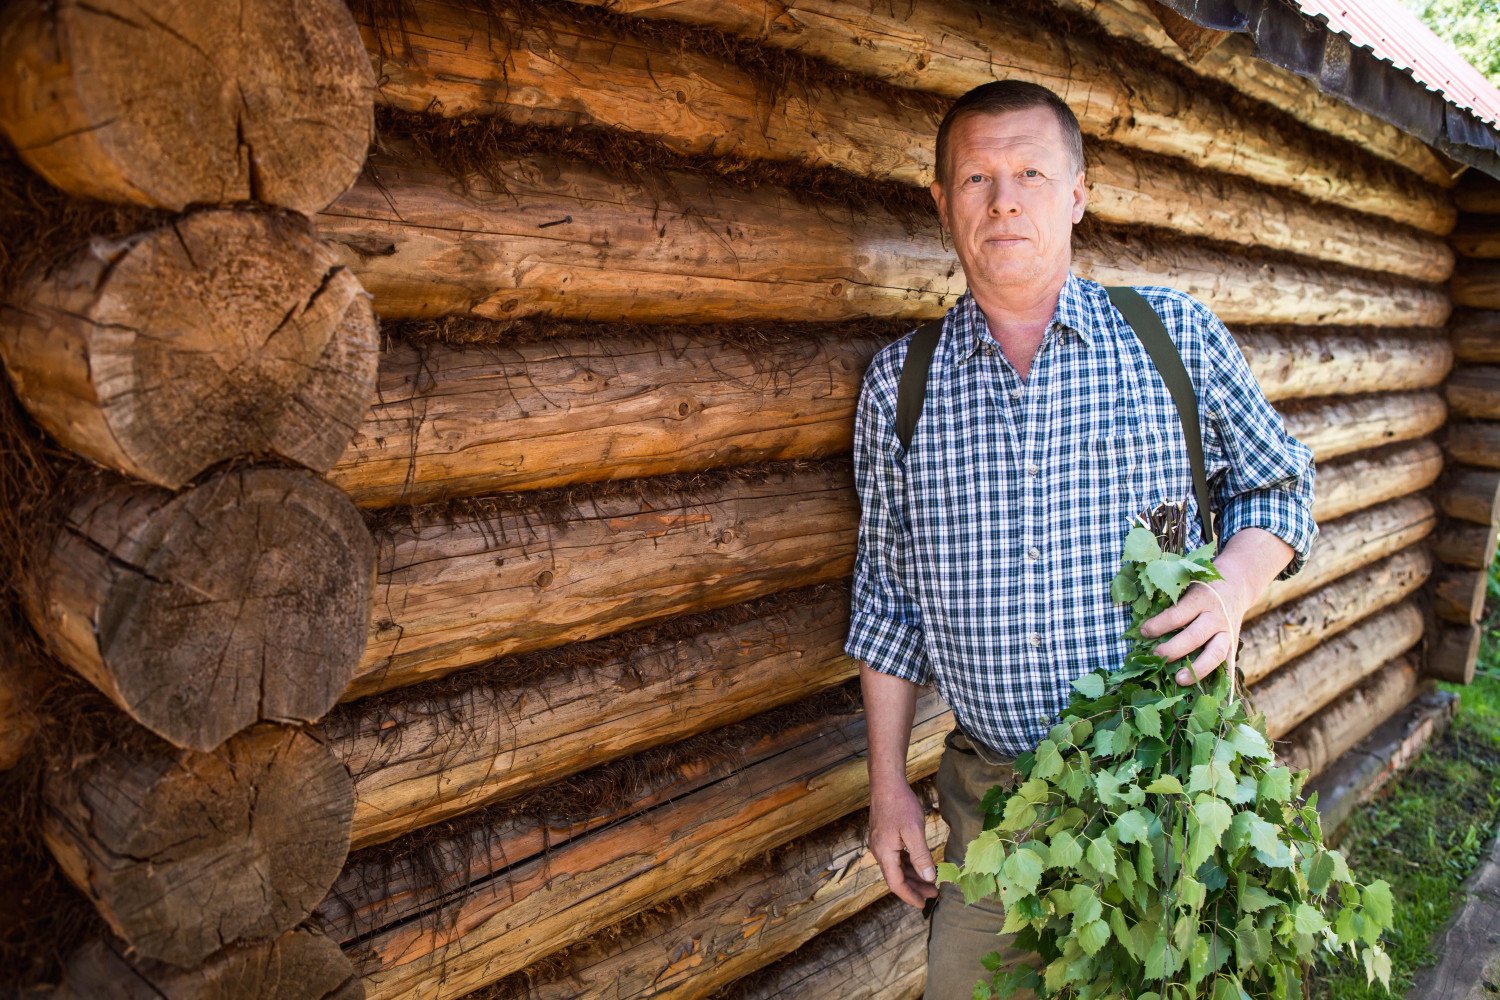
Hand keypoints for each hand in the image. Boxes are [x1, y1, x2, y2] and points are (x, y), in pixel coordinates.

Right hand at [868, 782, 938, 906]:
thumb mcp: (914, 831)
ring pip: (897, 868)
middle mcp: (880, 851)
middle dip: (914, 888)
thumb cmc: (900, 804)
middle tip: (934, 894)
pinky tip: (920, 865)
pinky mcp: (885, 837)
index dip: (910, 896)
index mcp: (885, 853)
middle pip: (896, 878)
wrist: (886, 783)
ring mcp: (881, 844)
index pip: (896, 884)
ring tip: (930, 882)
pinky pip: (897, 857)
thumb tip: (929, 878)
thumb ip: (921, 856)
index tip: (924, 904)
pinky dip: (909, 864)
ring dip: (913, 876)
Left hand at [1139, 575, 1247, 686]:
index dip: (1160, 624)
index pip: (1179, 614)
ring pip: (1215, 653)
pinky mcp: (1234, 645)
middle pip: (1195, 636)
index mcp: (1201, 598)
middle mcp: (1216, 616)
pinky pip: (1228, 664)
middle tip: (1155, 656)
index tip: (1143, 631)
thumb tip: (1141, 622)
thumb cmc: (1199, 588)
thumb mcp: (1186, 584)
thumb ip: (1170, 599)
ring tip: (1178, 680)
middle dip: (1173, 649)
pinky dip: (1219, 680)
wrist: (1235, 586)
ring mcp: (1227, 632)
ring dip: (1197, 669)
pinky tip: (1205, 692)